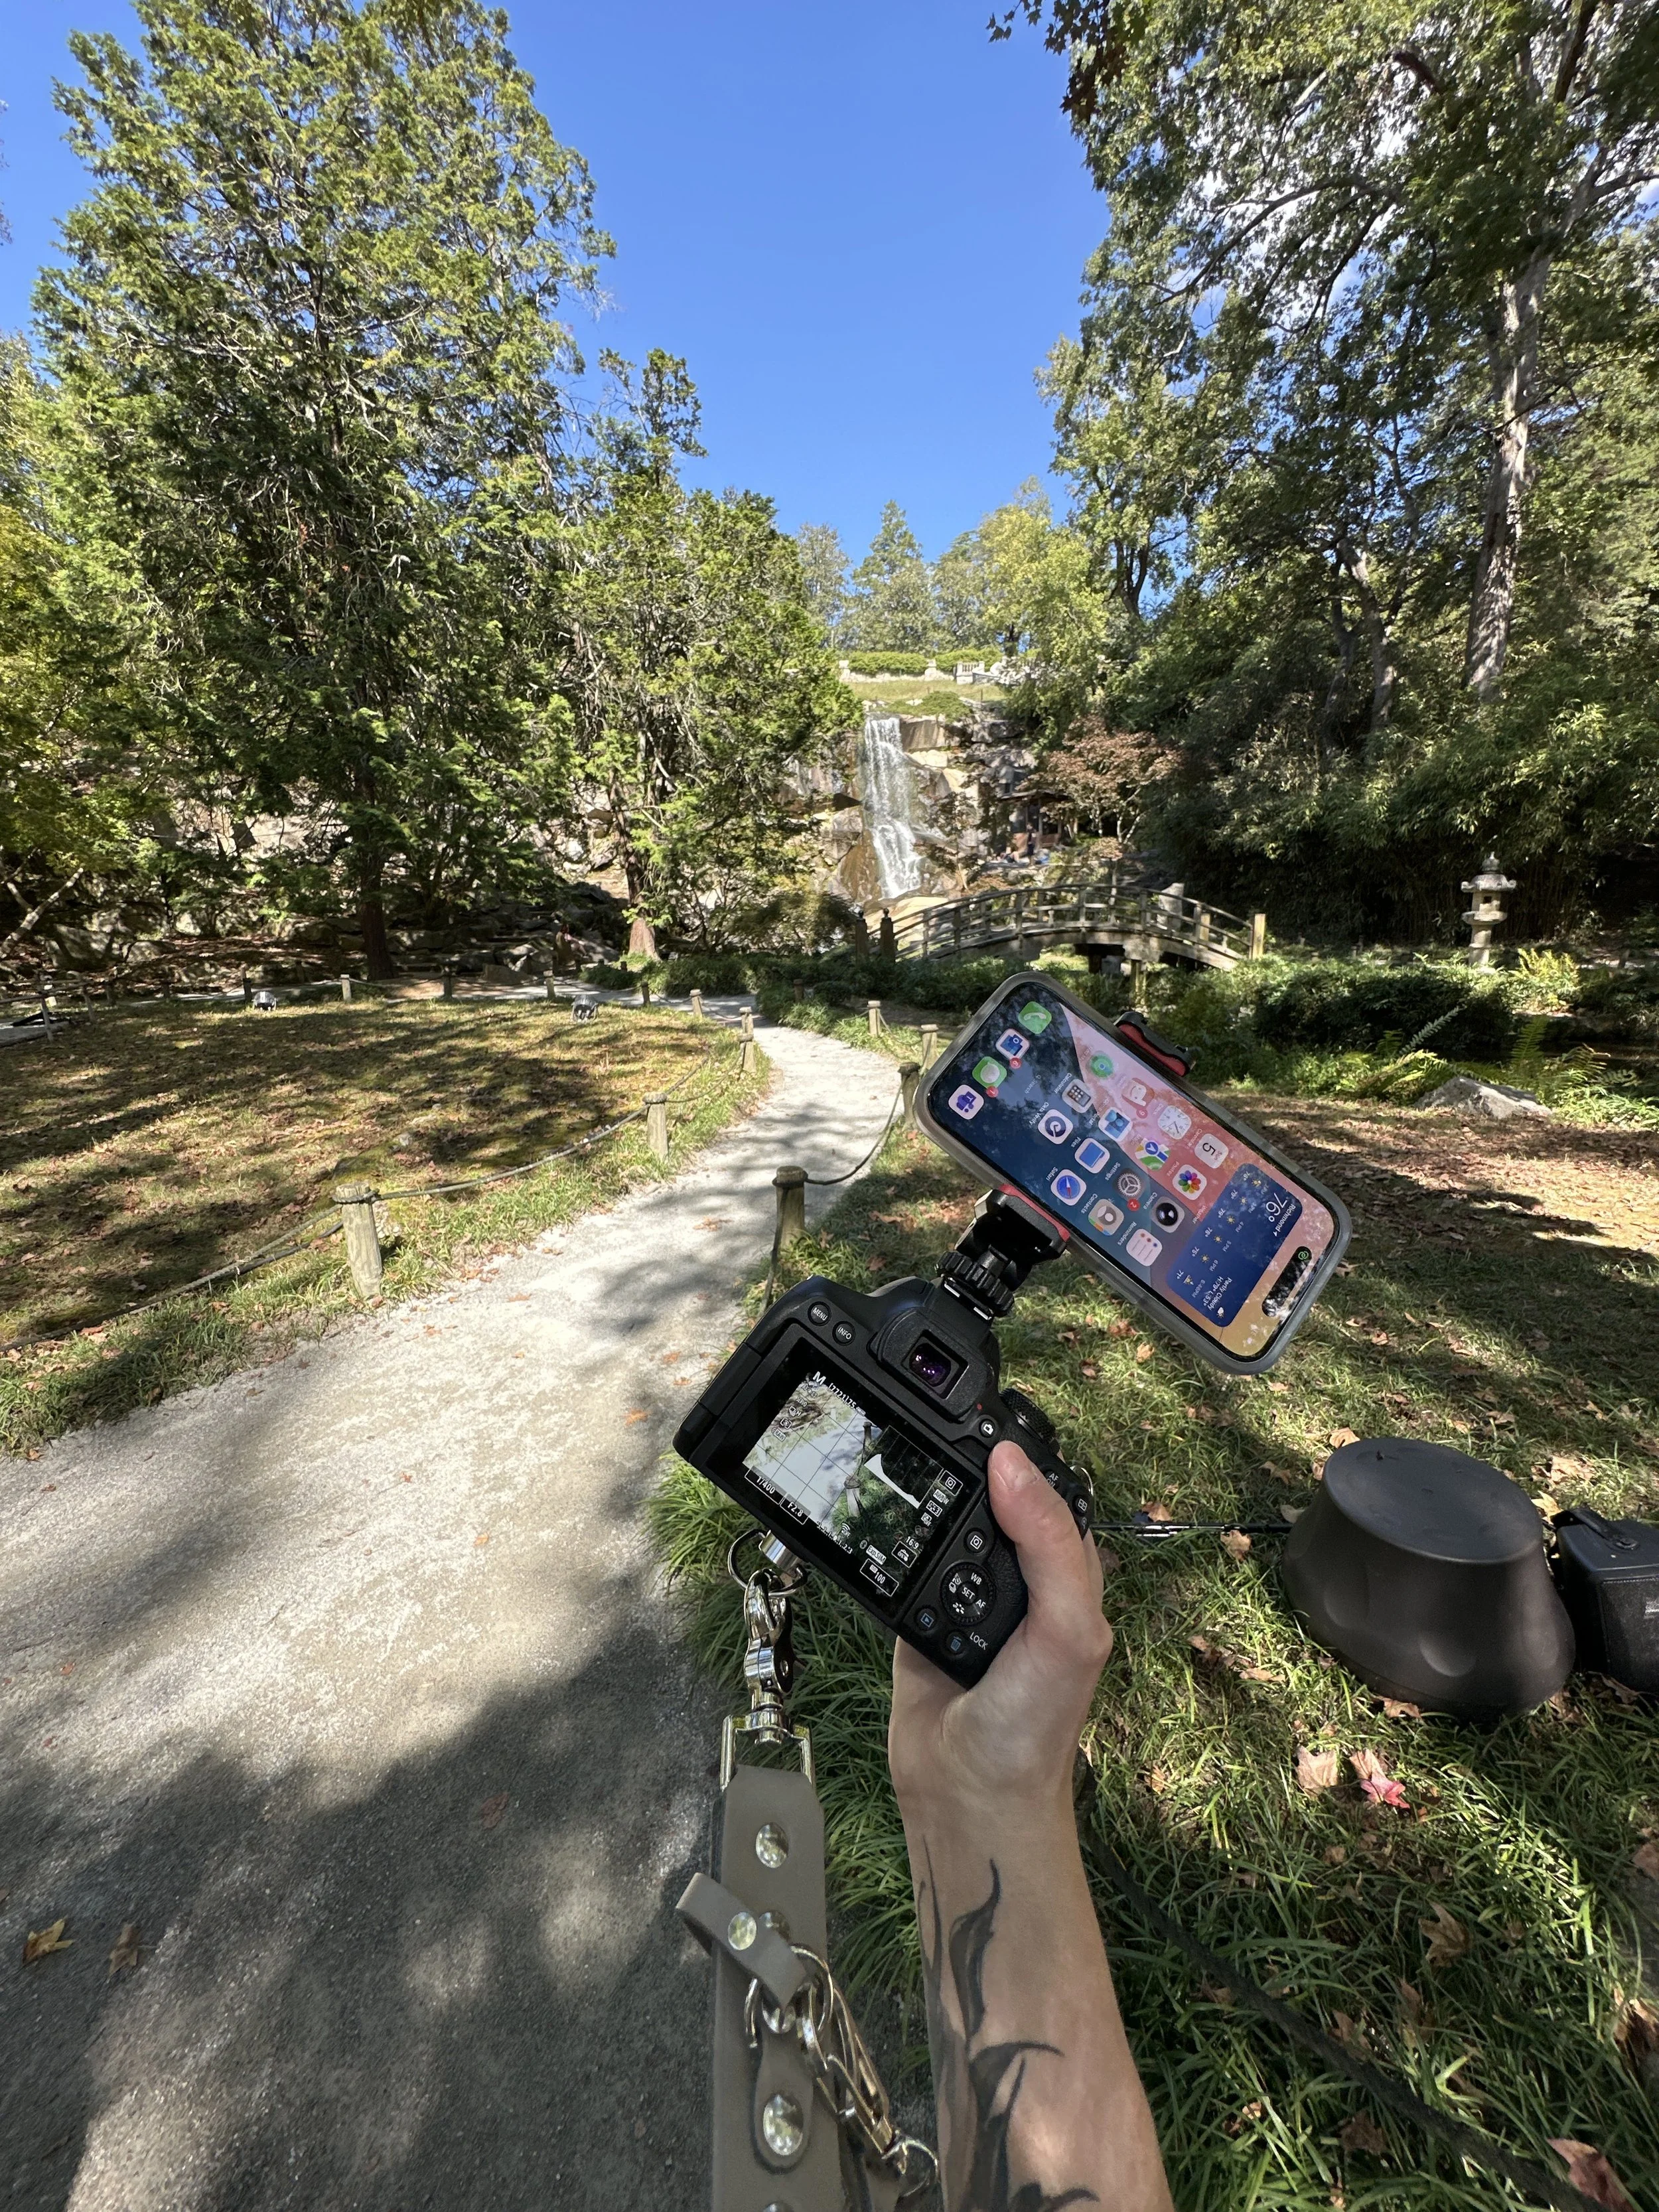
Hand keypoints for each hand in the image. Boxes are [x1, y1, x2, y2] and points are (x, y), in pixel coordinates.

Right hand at [888, 1439, 1111, 1823]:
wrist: (967, 1797)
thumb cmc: (1035, 1726)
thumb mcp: (1066, 1627)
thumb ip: (1048, 1544)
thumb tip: (1010, 1463)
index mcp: (1068, 1572)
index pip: (1048, 1492)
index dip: (1021, 1458)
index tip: (979, 1424)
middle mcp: (1022, 1580)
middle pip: (990, 1501)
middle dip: (963, 1475)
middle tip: (925, 1436)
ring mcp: (968, 1597)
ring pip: (943, 1526)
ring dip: (923, 1508)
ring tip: (899, 1473)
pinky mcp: (921, 1615)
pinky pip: (903, 1564)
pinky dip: (890, 1547)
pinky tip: (879, 1530)